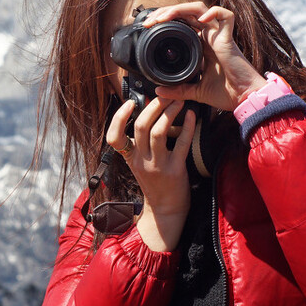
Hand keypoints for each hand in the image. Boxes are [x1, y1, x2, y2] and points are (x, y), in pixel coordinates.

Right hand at [105, 97, 196, 250]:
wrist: (166, 210)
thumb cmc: (156, 182)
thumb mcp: (140, 163)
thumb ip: (141, 142)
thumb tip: (147, 111)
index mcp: (129, 157)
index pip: (114, 137)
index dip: (119, 117)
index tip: (129, 102)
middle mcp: (140, 160)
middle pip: (140, 126)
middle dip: (153, 105)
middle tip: (165, 95)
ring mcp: (156, 165)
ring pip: (159, 131)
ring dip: (169, 112)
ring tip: (179, 102)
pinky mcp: (175, 170)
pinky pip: (181, 143)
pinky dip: (187, 126)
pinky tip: (191, 116)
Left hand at [139, 2, 267, 110]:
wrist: (244, 99)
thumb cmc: (225, 93)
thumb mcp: (195, 91)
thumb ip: (177, 90)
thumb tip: (158, 91)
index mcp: (200, 44)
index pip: (181, 22)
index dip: (165, 20)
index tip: (149, 28)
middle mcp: (209, 36)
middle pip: (186, 12)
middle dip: (166, 12)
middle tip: (150, 22)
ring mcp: (219, 35)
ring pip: (200, 8)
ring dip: (179, 9)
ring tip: (163, 17)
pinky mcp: (229, 38)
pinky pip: (226, 15)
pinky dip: (214, 12)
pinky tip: (201, 19)